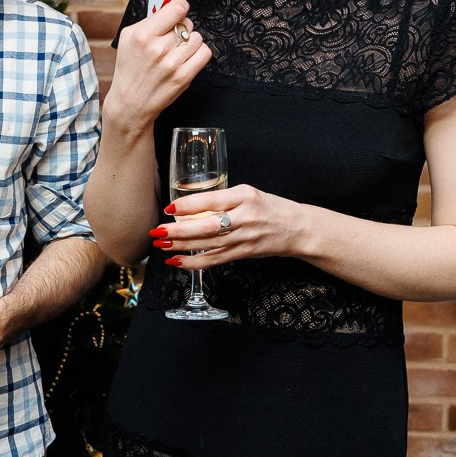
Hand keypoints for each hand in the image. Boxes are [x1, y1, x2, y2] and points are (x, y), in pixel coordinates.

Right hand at [106, 0, 211, 133]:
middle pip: (187, 23)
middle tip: (172, 37)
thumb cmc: (130, 68)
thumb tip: (170, 2)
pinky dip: (198, 53)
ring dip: (190, 42)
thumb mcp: (127, 38)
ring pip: (198, 37)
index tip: (178, 11)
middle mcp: (158, 49)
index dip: (180, 7)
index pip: (177, 8)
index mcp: (142, 35)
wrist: (131, 102)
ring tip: (177, 50)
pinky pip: (205, 53)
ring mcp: (172, 64)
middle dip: (181, 28)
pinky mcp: (184, 77)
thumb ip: (149, 19)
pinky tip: (187, 58)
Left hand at [153, 183, 303, 268]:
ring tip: (162, 245)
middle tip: (158, 231)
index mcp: (244, 196)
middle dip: (179, 231)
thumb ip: (222, 199)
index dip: (189, 205)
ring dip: (182, 247)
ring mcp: (244, 238)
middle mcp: (245, 217)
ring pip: (208, 245)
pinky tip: (178, 261)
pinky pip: (215, 260)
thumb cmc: (270, 208)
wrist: (297, 228)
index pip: (212, 200)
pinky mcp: (244, 253)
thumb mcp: (248, 194)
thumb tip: (187, 208)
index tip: (170, 208)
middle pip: (207, 226)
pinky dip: (195, 262)